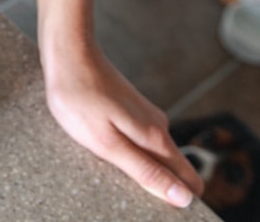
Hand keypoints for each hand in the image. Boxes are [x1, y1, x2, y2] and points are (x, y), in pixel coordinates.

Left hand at [43, 43, 204, 207]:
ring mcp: (145, 117)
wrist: (68, 53)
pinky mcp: (130, 110)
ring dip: (139, 167)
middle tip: (122, 191)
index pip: (190, 182)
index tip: (159, 212)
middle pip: (175, 170)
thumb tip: (183, 198)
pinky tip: (103, 147)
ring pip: (155, 154)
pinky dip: (127, 150)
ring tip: (106, 168)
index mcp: (157, 139)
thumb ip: (145, 171)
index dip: (180, 201)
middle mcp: (158, 127)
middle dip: (158, 188)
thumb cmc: (79, 97)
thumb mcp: (107, 143)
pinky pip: (138, 140)